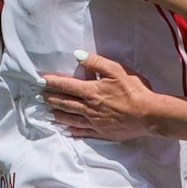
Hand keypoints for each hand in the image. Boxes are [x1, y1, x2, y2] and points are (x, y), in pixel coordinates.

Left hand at [42, 52, 158, 140]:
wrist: (148, 115)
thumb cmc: (135, 90)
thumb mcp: (117, 70)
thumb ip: (96, 62)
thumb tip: (77, 55)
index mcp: (91, 91)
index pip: (67, 85)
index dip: (52, 82)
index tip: (40, 81)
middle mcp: (89, 108)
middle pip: (65, 102)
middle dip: (50, 99)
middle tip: (38, 98)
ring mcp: (95, 122)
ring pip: (71, 118)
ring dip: (57, 115)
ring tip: (47, 113)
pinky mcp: (102, 132)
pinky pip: (83, 132)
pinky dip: (72, 131)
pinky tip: (66, 130)